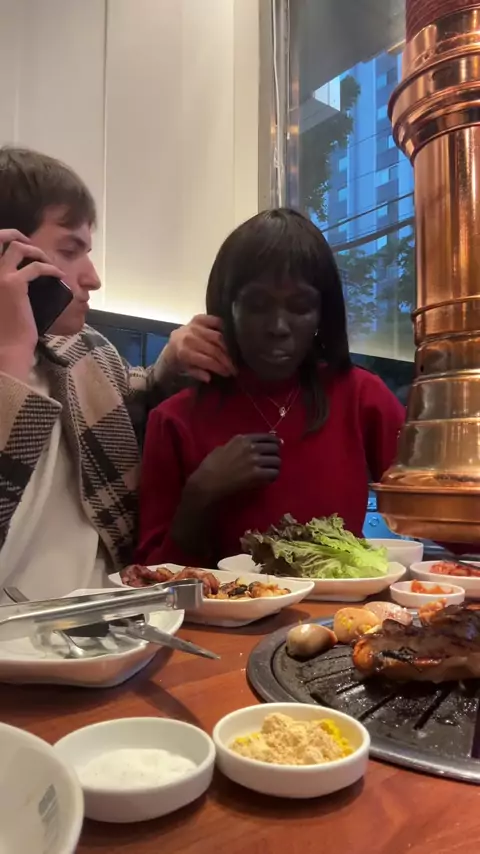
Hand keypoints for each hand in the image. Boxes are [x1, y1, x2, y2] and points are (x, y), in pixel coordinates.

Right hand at [0, 230, 64, 381]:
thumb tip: (21, 277)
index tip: (21, 248)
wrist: (6, 347)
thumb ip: (5, 287)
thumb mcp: (1, 302)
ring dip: (36, 250)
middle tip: (32, 245)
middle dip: (17, 235)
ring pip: (18, 247)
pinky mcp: (14, 284)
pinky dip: (50, 268)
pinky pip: (36, 267)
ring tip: (48, 260)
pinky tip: (59, 275)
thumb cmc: (5, 330)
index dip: (5, 241)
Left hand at [163, 315, 234, 382]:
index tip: (230, 373)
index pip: (208, 360)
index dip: (220, 367)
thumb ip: (197, 374)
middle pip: (214, 349)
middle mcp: (188, 337)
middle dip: (225, 359)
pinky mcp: (196, 319)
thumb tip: (209, 377)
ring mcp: (193, 326)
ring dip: (226, 347)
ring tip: (230, 355)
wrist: (169, 349)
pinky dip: (221, 326)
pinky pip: (214, 320)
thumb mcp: (186, 371)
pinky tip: (225, 334)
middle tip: (233, 367)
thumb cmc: (180, 363)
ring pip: (217, 336)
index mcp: (184, 352)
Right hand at [188, 434, 281, 502]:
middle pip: (275, 448)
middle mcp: (251, 447)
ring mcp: (255, 461)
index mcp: (243, 439)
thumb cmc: (211, 465)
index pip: (267, 437)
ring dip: (275, 466)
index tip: (277, 445)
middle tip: (272, 460)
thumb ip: (238, 445)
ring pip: (276, 461)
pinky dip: (273, 476)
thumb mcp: (223, 447)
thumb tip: (250, 446)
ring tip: (270, 471)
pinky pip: (274, 473)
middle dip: (275, 454)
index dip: (274, 442)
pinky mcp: (257, 475)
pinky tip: (268, 479)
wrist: (208, 482)